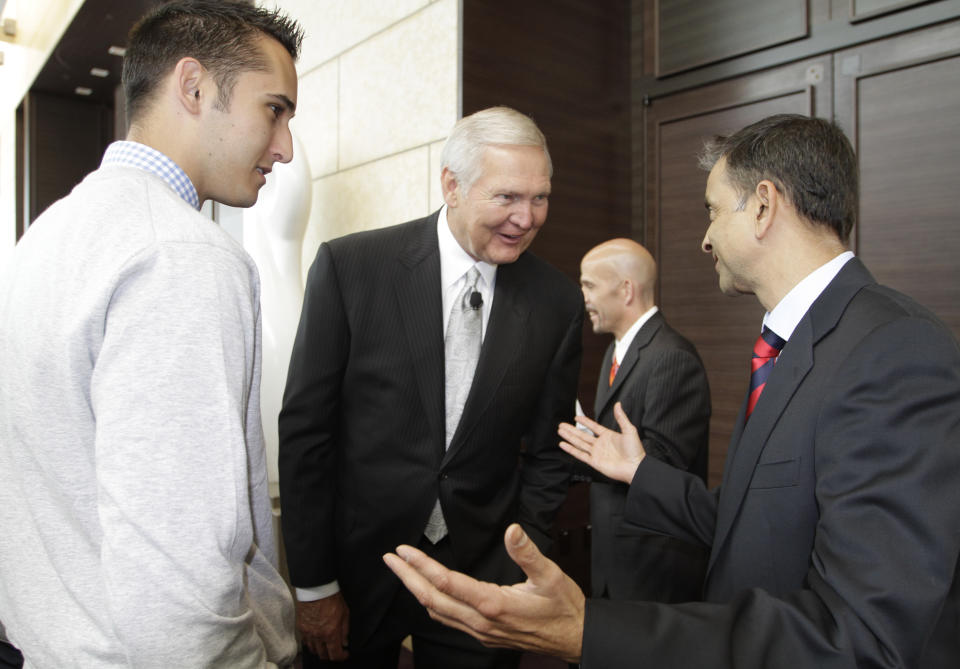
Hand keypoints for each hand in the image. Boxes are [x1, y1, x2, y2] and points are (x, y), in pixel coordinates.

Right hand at [296, 593, 349, 660]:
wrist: (316, 589)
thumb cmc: (331, 598)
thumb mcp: (345, 613)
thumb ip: (345, 630)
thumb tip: (345, 642)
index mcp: (331, 633)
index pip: (335, 655)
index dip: (342, 657)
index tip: (345, 654)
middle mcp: (318, 636)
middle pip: (323, 655)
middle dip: (331, 655)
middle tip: (336, 650)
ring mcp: (308, 633)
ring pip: (313, 650)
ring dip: (321, 651)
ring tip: (326, 646)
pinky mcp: (301, 628)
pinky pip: (306, 642)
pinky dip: (311, 644)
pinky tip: (316, 640)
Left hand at [383, 524, 584, 662]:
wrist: (576, 638)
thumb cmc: (564, 607)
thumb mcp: (551, 575)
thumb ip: (528, 553)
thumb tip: (512, 530)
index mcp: (493, 604)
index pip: (446, 582)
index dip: (421, 565)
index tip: (403, 551)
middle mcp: (481, 622)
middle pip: (432, 599)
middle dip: (407, 578)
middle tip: (390, 560)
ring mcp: (481, 632)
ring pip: (438, 613)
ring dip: (416, 592)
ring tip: (403, 573)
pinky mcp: (485, 636)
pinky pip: (450, 621)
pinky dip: (433, 605)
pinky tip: (430, 594)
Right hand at [558, 401, 645, 483]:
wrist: (635, 467)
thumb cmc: (635, 451)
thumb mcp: (629, 430)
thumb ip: (621, 417)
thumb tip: (618, 405)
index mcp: (608, 436)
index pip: (593, 427)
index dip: (585, 422)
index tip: (576, 417)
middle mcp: (600, 444)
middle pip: (582, 435)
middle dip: (572, 429)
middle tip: (562, 424)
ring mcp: (596, 453)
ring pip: (579, 443)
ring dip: (569, 437)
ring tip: (560, 431)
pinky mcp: (594, 461)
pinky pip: (580, 454)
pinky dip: (570, 449)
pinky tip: (563, 444)